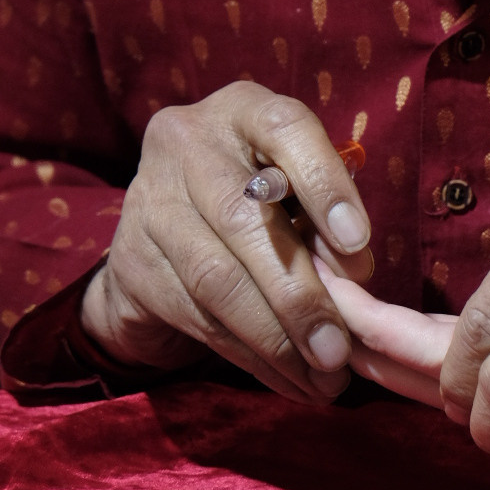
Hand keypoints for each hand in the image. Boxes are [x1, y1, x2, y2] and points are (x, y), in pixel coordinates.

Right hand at [81, 83, 372, 401]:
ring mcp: (149, 200)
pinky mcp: (131, 260)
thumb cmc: (256, 200)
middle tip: (339, 348)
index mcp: (242, 110)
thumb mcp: (292, 190)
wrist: (159, 231)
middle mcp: (187, 143)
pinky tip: (285, 378)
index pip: (286, 129)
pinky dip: (248, 355)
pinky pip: (197, 316)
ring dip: (275, 338)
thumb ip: (321, 219)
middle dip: (299, 293)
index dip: (325, 184)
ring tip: (322, 376)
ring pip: (216, 278)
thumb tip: (353, 274)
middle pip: (244, 219)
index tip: (359, 244)